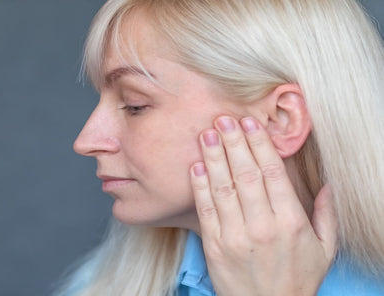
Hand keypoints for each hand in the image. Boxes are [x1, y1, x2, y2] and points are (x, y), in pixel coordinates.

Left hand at [189, 116, 337, 295]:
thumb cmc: (298, 278)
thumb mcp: (325, 249)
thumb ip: (327, 214)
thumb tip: (330, 184)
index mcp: (291, 221)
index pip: (272, 172)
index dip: (259, 144)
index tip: (249, 123)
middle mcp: (262, 226)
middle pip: (246, 174)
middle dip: (234, 143)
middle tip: (223, 119)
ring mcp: (235, 236)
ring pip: (223, 188)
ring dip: (214, 158)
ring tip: (207, 134)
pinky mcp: (214, 246)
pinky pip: (206, 210)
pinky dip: (199, 186)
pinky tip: (196, 166)